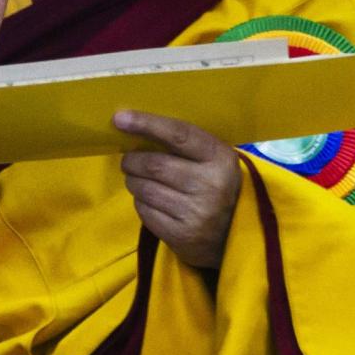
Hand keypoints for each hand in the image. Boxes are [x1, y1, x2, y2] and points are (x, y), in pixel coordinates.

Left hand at [116, 111, 241, 268]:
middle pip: (154, 165)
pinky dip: (141, 202)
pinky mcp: (182, 235)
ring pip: (145, 189)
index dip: (146, 124)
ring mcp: (196, 212)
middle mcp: (210, 184)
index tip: (119, 119)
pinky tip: (150, 201)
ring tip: (137, 180)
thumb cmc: (217, 185)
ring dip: (134, 181)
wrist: (235, 234)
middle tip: (128, 160)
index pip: (178, 135)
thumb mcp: (213, 160)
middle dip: (132, 161)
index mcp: (220, 158)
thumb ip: (184, 144)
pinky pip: (145, 212)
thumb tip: (135, 127)